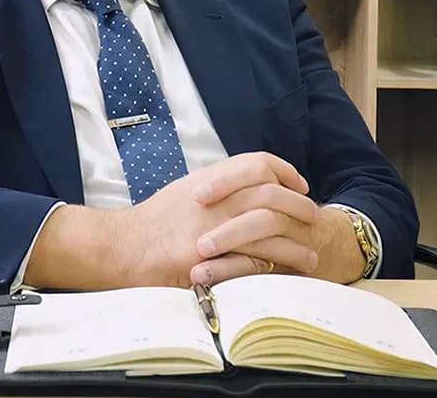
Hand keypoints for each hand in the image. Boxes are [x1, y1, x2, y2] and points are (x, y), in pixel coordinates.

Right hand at [125, 152, 315, 287]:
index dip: (284, 171)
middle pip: (270, 192)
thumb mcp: (183, 191)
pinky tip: (286, 272)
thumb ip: (214, 188)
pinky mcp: (210, 257)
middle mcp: (214, 198)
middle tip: (313, 217)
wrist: (122, 246)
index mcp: (209, 179)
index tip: (298, 184)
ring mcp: (213, 227)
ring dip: (295, 241)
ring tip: (312, 255)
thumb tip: (239, 188)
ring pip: (269, 227)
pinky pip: (253, 259)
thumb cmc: (151, 222)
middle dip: (298, 205)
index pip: (256, 164)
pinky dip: (275, 265)